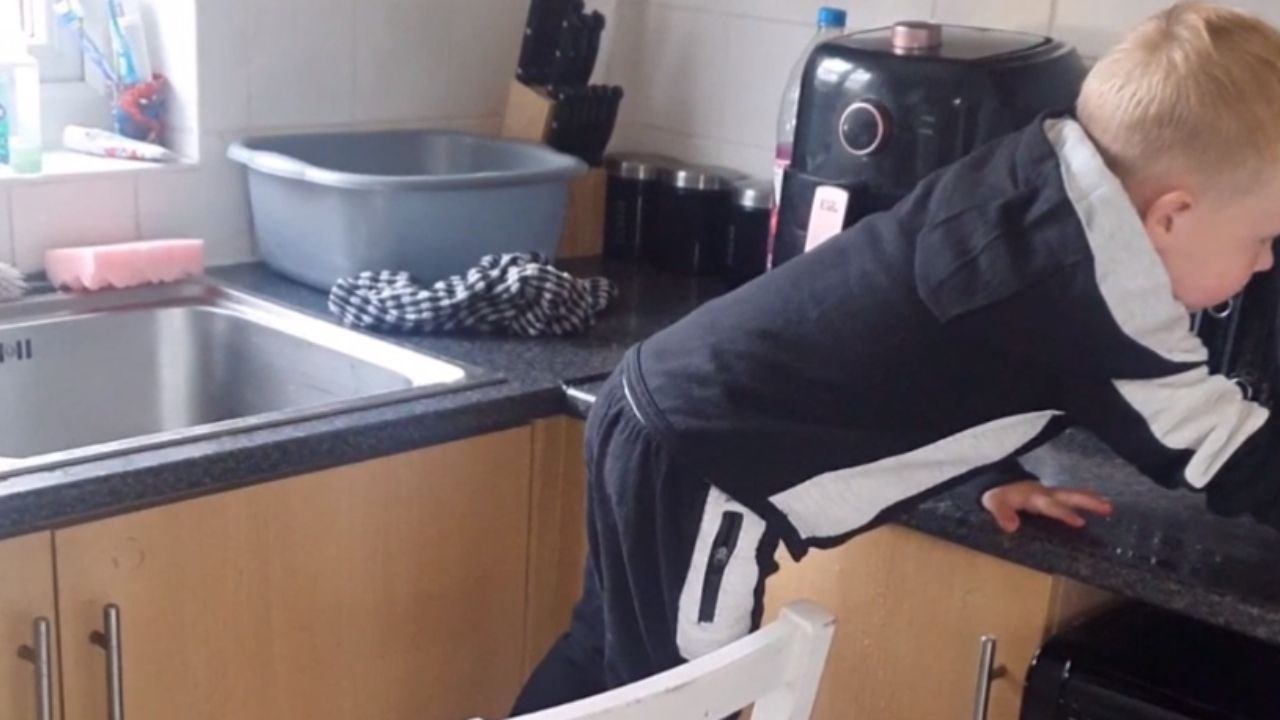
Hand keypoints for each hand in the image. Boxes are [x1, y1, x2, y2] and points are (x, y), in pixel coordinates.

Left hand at [981, 481, 1113, 533]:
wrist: (995, 482)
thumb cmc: (996, 495)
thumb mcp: (992, 502)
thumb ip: (1001, 513)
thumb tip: (1011, 527)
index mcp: (1032, 497)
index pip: (1051, 506)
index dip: (1064, 514)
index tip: (1081, 523)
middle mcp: (1045, 493)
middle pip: (1069, 496)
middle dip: (1088, 501)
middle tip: (1108, 507)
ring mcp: (1050, 493)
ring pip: (1073, 495)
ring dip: (1091, 500)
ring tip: (1110, 506)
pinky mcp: (1051, 495)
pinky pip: (1070, 497)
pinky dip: (1086, 499)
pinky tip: (1099, 505)